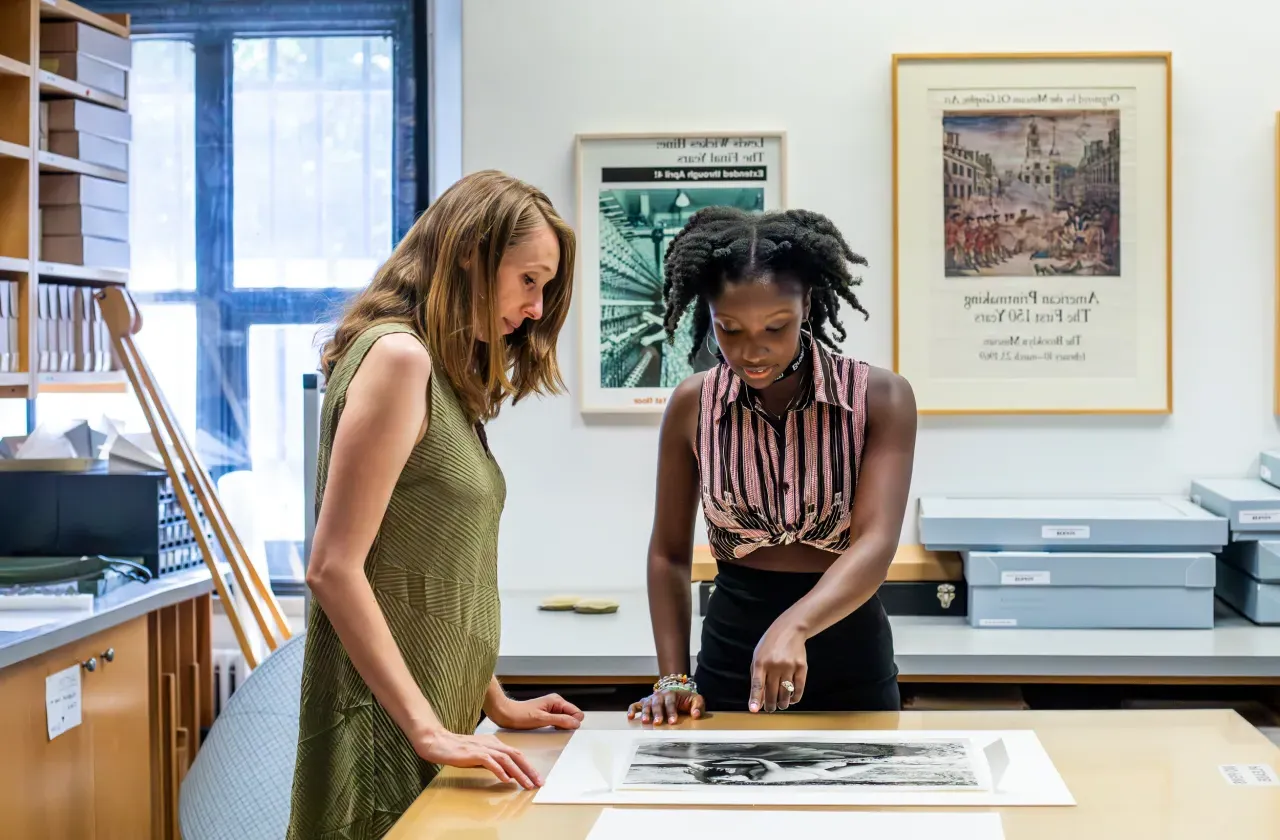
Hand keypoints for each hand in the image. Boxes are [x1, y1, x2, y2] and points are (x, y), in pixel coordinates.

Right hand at [413, 728, 542, 788]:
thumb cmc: (457, 750)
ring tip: (527, 784)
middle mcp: (492, 743)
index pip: (516, 754)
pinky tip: (506, 779)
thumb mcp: (480, 755)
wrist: (438, 742)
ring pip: (507, 760)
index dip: (528, 766)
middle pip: (516, 756)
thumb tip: (509, 774)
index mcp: (495, 742)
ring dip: (519, 773)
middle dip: (529, 770)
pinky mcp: (474, 753)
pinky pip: (491, 762)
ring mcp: (483, 747)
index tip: (536, 777)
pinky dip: (500, 771)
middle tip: (539, 782)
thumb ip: (494, 762)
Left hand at [486, 693, 583, 730]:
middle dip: (567, 725)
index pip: (577, 713)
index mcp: (557, 701)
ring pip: (565, 720)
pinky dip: (555, 727)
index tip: (562, 728)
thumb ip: (561, 720)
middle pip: (572, 717)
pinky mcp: (546, 715)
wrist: (505, 714)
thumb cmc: (519, 715)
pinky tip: (546, 729)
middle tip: (553, 728)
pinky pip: (558, 722)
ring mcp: (551, 709)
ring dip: (560, 727)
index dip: (572, 723)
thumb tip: (575, 723)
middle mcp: (556, 703)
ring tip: (548, 728)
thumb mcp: (542, 719)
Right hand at [627, 689, 705, 723]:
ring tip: (645, 722)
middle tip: (658, 722)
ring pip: (647, 705)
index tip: (673, 721)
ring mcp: (651, 699)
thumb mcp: (695, 700)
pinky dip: (632, 710)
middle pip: (657, 704)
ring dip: (645, 713)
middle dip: (658, 713)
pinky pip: (636, 705)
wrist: (676, 692)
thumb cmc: (686, 699)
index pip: (671, 703)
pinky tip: (630, 717)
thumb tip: (695, 714)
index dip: (672, 712)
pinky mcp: (644, 702)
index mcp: (672, 694)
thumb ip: (698, 706)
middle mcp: (659, 695)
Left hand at [749, 620, 806, 712]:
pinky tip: (792, 700)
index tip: (754, 710)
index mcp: (760, 662)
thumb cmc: (770, 645)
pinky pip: (798, 688)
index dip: (755, 699)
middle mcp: (775, 665)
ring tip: (781, 706)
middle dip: (770, 705)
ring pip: (785, 693)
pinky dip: (795, 697)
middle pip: (772, 692)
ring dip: (782, 704)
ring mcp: (789, 666)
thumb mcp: (758, 656)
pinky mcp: (801, 667)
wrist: (790, 629)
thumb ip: (757, 677)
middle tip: (770, 709)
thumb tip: (759, 699)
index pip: (757, 685)